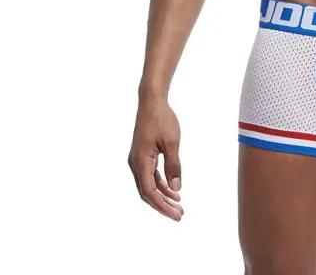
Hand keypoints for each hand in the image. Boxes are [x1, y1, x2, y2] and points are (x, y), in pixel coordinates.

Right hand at [128, 95, 184, 220]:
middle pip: (147, 192)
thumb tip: (176, 189)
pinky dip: (161, 183)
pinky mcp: (142, 154)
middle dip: (163, 205)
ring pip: (149, 184)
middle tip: (179, 214)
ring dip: (163, 195)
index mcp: (140, 162)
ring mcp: (138, 159)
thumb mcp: (172, 142)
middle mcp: (135, 163)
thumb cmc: (162, 119)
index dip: (162, 206)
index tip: (175, 215)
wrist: (151, 101)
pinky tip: (172, 188)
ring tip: (178, 203)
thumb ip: (174, 166)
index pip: (150, 192)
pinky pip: (150, 174)